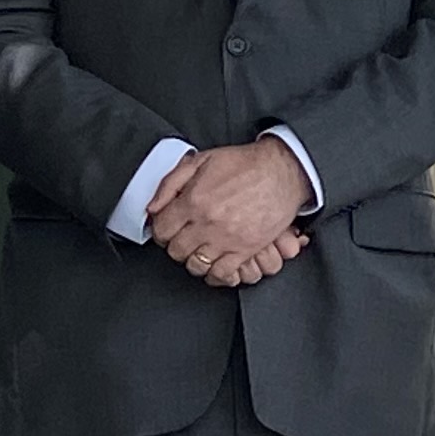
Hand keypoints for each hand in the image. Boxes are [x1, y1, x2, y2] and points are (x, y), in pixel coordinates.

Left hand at [149, 136, 313, 287]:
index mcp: (194, 201)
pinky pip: (222, 274)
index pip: (162, 229)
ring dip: (193, 260)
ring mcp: (227, 239)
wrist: (281, 171)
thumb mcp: (201, 161)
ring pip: (196, 265)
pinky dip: (215, 274)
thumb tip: (153, 207)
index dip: (160, 230)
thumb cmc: (244, 164)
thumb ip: (171, 183)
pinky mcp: (245, 250)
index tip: (166, 229)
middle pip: (176, 251)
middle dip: (175, 245)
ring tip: (198, 250)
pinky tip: (214, 265)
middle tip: (182, 238)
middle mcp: (208, 223)